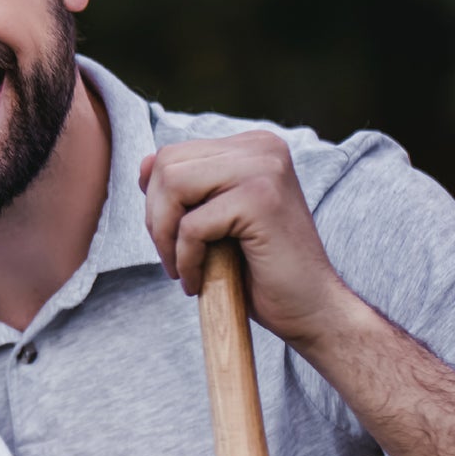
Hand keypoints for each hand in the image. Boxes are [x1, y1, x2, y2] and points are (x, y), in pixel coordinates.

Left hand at [139, 130, 354, 349]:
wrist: (310, 308)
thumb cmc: (260, 271)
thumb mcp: (213, 221)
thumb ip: (184, 190)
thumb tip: (144, 163)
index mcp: (252, 146)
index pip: (172, 155)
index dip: (157, 202)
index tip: (173, 239)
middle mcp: (261, 147)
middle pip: (167, 165)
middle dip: (156, 219)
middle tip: (174, 258)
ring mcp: (264, 168)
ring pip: (173, 187)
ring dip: (165, 238)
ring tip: (183, 270)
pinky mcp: (260, 200)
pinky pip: (191, 226)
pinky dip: (185, 260)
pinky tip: (199, 282)